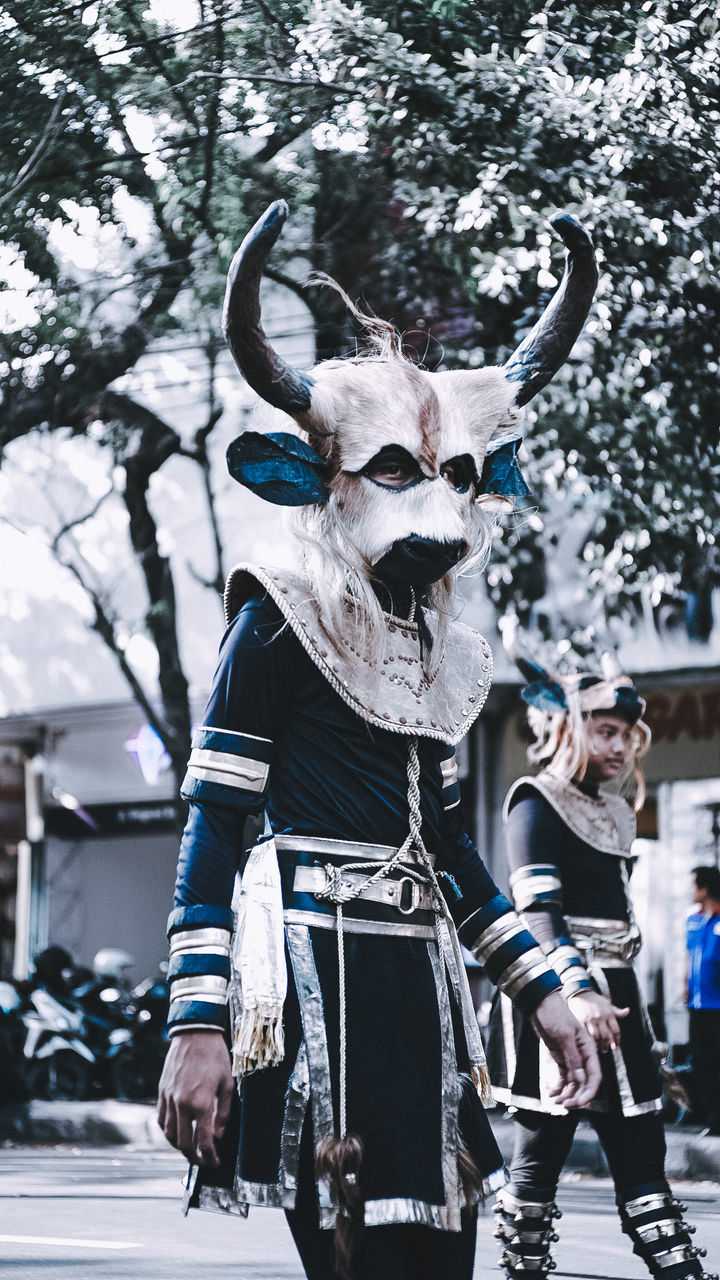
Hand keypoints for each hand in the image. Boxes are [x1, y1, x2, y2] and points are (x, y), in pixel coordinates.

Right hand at [157, 1030, 233, 1166]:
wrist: (195, 1033)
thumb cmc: (215, 1056)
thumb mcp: (227, 1084)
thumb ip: (223, 1113)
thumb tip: (218, 1135)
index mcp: (201, 1103)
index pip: (203, 1141)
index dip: (209, 1156)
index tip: (214, 1162)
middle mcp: (181, 1104)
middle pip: (183, 1143)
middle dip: (193, 1157)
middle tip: (202, 1161)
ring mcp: (169, 1098)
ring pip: (168, 1134)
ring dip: (179, 1146)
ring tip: (190, 1149)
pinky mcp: (161, 1092)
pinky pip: (161, 1119)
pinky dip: (168, 1131)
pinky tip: (176, 1131)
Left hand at [531, 990, 601, 1107]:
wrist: (540, 1004)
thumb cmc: (555, 1015)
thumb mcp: (564, 1035)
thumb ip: (572, 1057)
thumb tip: (580, 1079)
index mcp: (588, 1049)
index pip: (595, 1075)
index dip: (590, 1092)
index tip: (580, 1103)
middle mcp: (582, 1056)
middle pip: (584, 1082)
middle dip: (576, 1096)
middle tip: (564, 1105)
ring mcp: (571, 1058)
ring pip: (573, 1083)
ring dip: (567, 1094)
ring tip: (555, 1101)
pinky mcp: (560, 1059)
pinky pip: (563, 1077)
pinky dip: (558, 1087)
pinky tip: (551, 1094)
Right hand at [567, 990, 628, 1052]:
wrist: (581, 993)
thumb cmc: (596, 1000)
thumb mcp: (608, 1004)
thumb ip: (617, 1011)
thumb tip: (628, 1011)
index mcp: (609, 1014)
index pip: (616, 1030)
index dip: (617, 1040)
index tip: (616, 1046)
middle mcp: (601, 1017)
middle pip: (606, 1035)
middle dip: (608, 1044)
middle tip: (607, 1049)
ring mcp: (591, 1019)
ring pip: (596, 1036)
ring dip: (599, 1044)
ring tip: (600, 1049)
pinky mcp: (582, 1021)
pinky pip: (586, 1033)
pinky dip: (589, 1040)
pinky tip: (591, 1044)